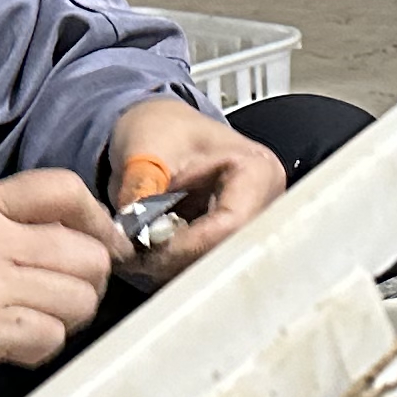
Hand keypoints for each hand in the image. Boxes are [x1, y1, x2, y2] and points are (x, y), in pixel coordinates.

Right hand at [0, 171, 126, 396]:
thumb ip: (21, 228)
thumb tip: (101, 241)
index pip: (64, 188)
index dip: (99, 222)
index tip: (105, 249)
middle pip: (88, 253)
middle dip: (86, 285)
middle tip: (56, 302)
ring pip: (79, 298)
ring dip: (64, 319)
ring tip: (28, 323)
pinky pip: (52, 336)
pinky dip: (40, 348)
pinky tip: (10, 346)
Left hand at [105, 96, 284, 279]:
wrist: (162, 129)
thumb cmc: (162, 129)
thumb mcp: (145, 148)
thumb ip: (140, 190)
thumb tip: (131, 237)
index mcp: (258, 172)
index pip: (230, 225)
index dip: (186, 245)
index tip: (143, 250)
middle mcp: (266, 204)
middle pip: (226, 252)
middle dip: (176, 260)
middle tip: (131, 258)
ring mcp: (252, 226)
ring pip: (215, 266)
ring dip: (171, 267)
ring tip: (132, 253)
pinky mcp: (233, 242)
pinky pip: (205, 266)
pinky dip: (173, 265)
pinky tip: (147, 253)